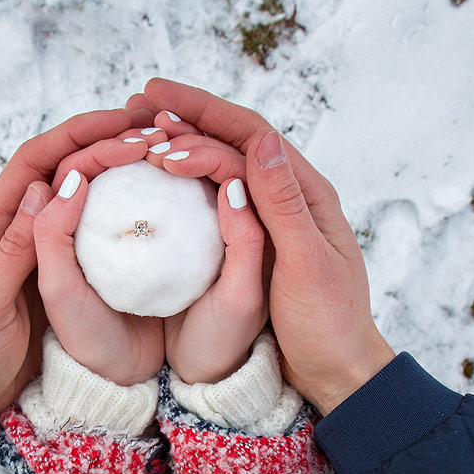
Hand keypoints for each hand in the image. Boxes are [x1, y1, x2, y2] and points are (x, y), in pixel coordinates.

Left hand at [0, 108, 153, 431]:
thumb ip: (14, 249)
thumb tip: (49, 187)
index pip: (34, 163)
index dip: (75, 135)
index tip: (120, 121)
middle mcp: (18, 231)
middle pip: (64, 170)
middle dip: (106, 143)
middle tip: (157, 134)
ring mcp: (42, 254)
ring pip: (84, 199)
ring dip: (119, 174)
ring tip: (165, 159)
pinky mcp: (62, 279)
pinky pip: (94, 236)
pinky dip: (122, 216)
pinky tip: (157, 211)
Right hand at [129, 80, 395, 414]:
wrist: (337, 373)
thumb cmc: (328, 325)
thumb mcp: (305, 265)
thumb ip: (282, 205)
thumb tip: (260, 142)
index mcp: (307, 195)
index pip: (251, 135)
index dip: (204, 112)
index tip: (157, 100)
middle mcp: (290, 198)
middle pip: (235, 141)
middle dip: (188, 117)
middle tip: (136, 104)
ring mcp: (273, 219)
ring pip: (225, 165)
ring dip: (185, 142)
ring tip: (139, 130)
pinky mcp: (259, 242)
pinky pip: (220, 196)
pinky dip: (189, 179)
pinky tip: (161, 177)